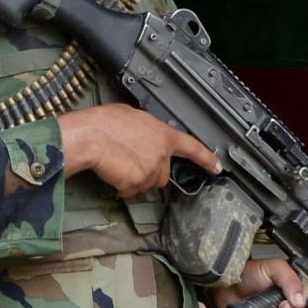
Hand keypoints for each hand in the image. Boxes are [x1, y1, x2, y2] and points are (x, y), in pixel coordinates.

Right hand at [59, 105, 221, 198]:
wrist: (90, 136)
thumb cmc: (105, 122)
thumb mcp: (134, 116)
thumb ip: (148, 130)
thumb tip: (144, 136)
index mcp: (164, 135)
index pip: (192, 148)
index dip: (206, 158)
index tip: (217, 167)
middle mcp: (162, 155)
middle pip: (162, 174)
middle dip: (149, 172)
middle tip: (129, 160)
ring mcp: (151, 171)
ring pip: (146, 184)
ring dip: (134, 179)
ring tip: (117, 163)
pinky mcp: (137, 184)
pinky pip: (130, 191)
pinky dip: (121, 186)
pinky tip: (112, 171)